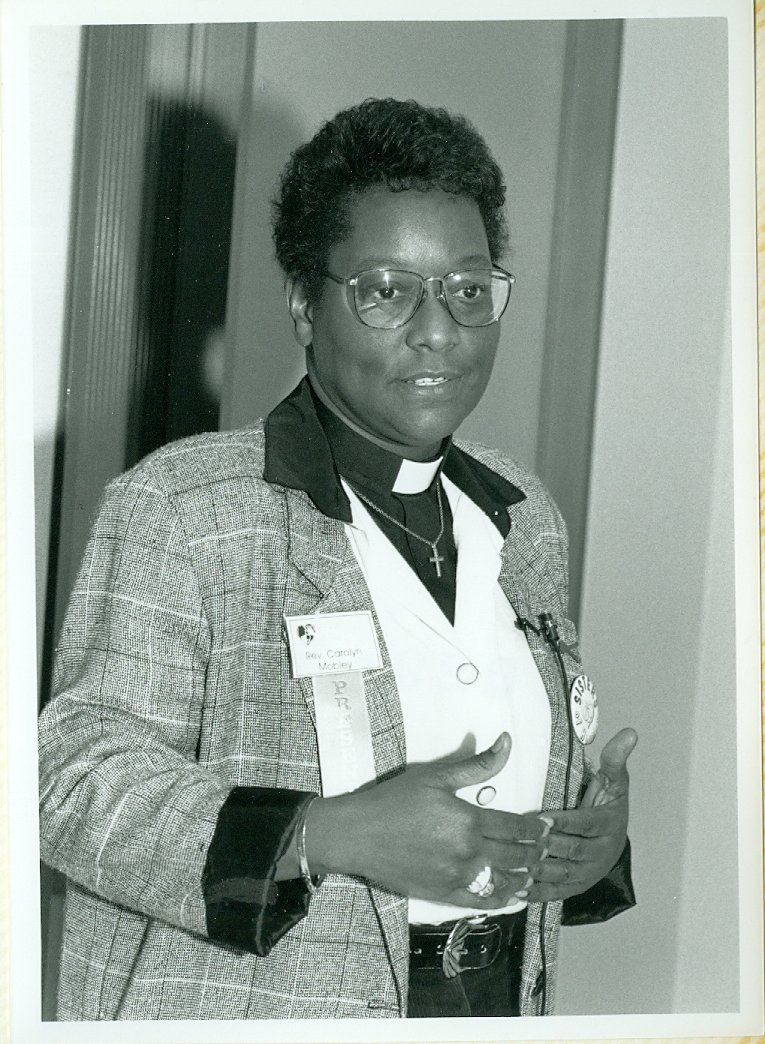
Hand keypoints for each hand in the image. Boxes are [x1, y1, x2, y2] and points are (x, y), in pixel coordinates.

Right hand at [307, 733, 548, 908]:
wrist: (358, 834)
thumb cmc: (394, 801)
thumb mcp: (435, 776)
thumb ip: (477, 764)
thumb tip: (506, 742)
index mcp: (469, 821)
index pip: (518, 827)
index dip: (537, 828)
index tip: (547, 827)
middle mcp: (469, 852)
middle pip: (517, 856)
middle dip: (536, 852)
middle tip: (546, 849)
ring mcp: (457, 877)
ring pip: (504, 882)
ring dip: (523, 876)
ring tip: (533, 870)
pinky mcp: (444, 894)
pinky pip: (482, 901)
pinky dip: (501, 898)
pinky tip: (509, 893)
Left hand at [526, 728, 636, 902]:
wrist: (613, 837)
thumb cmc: (607, 804)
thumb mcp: (613, 780)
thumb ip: (614, 758)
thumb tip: (629, 733)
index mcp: (609, 824)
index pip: (586, 824)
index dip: (565, 822)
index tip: (542, 818)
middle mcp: (602, 852)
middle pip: (573, 850)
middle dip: (548, 846)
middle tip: (522, 841)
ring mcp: (590, 872)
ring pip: (564, 874)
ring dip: (539, 871)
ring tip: (515, 865)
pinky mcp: (578, 887)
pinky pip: (558, 892)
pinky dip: (537, 892)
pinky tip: (516, 889)